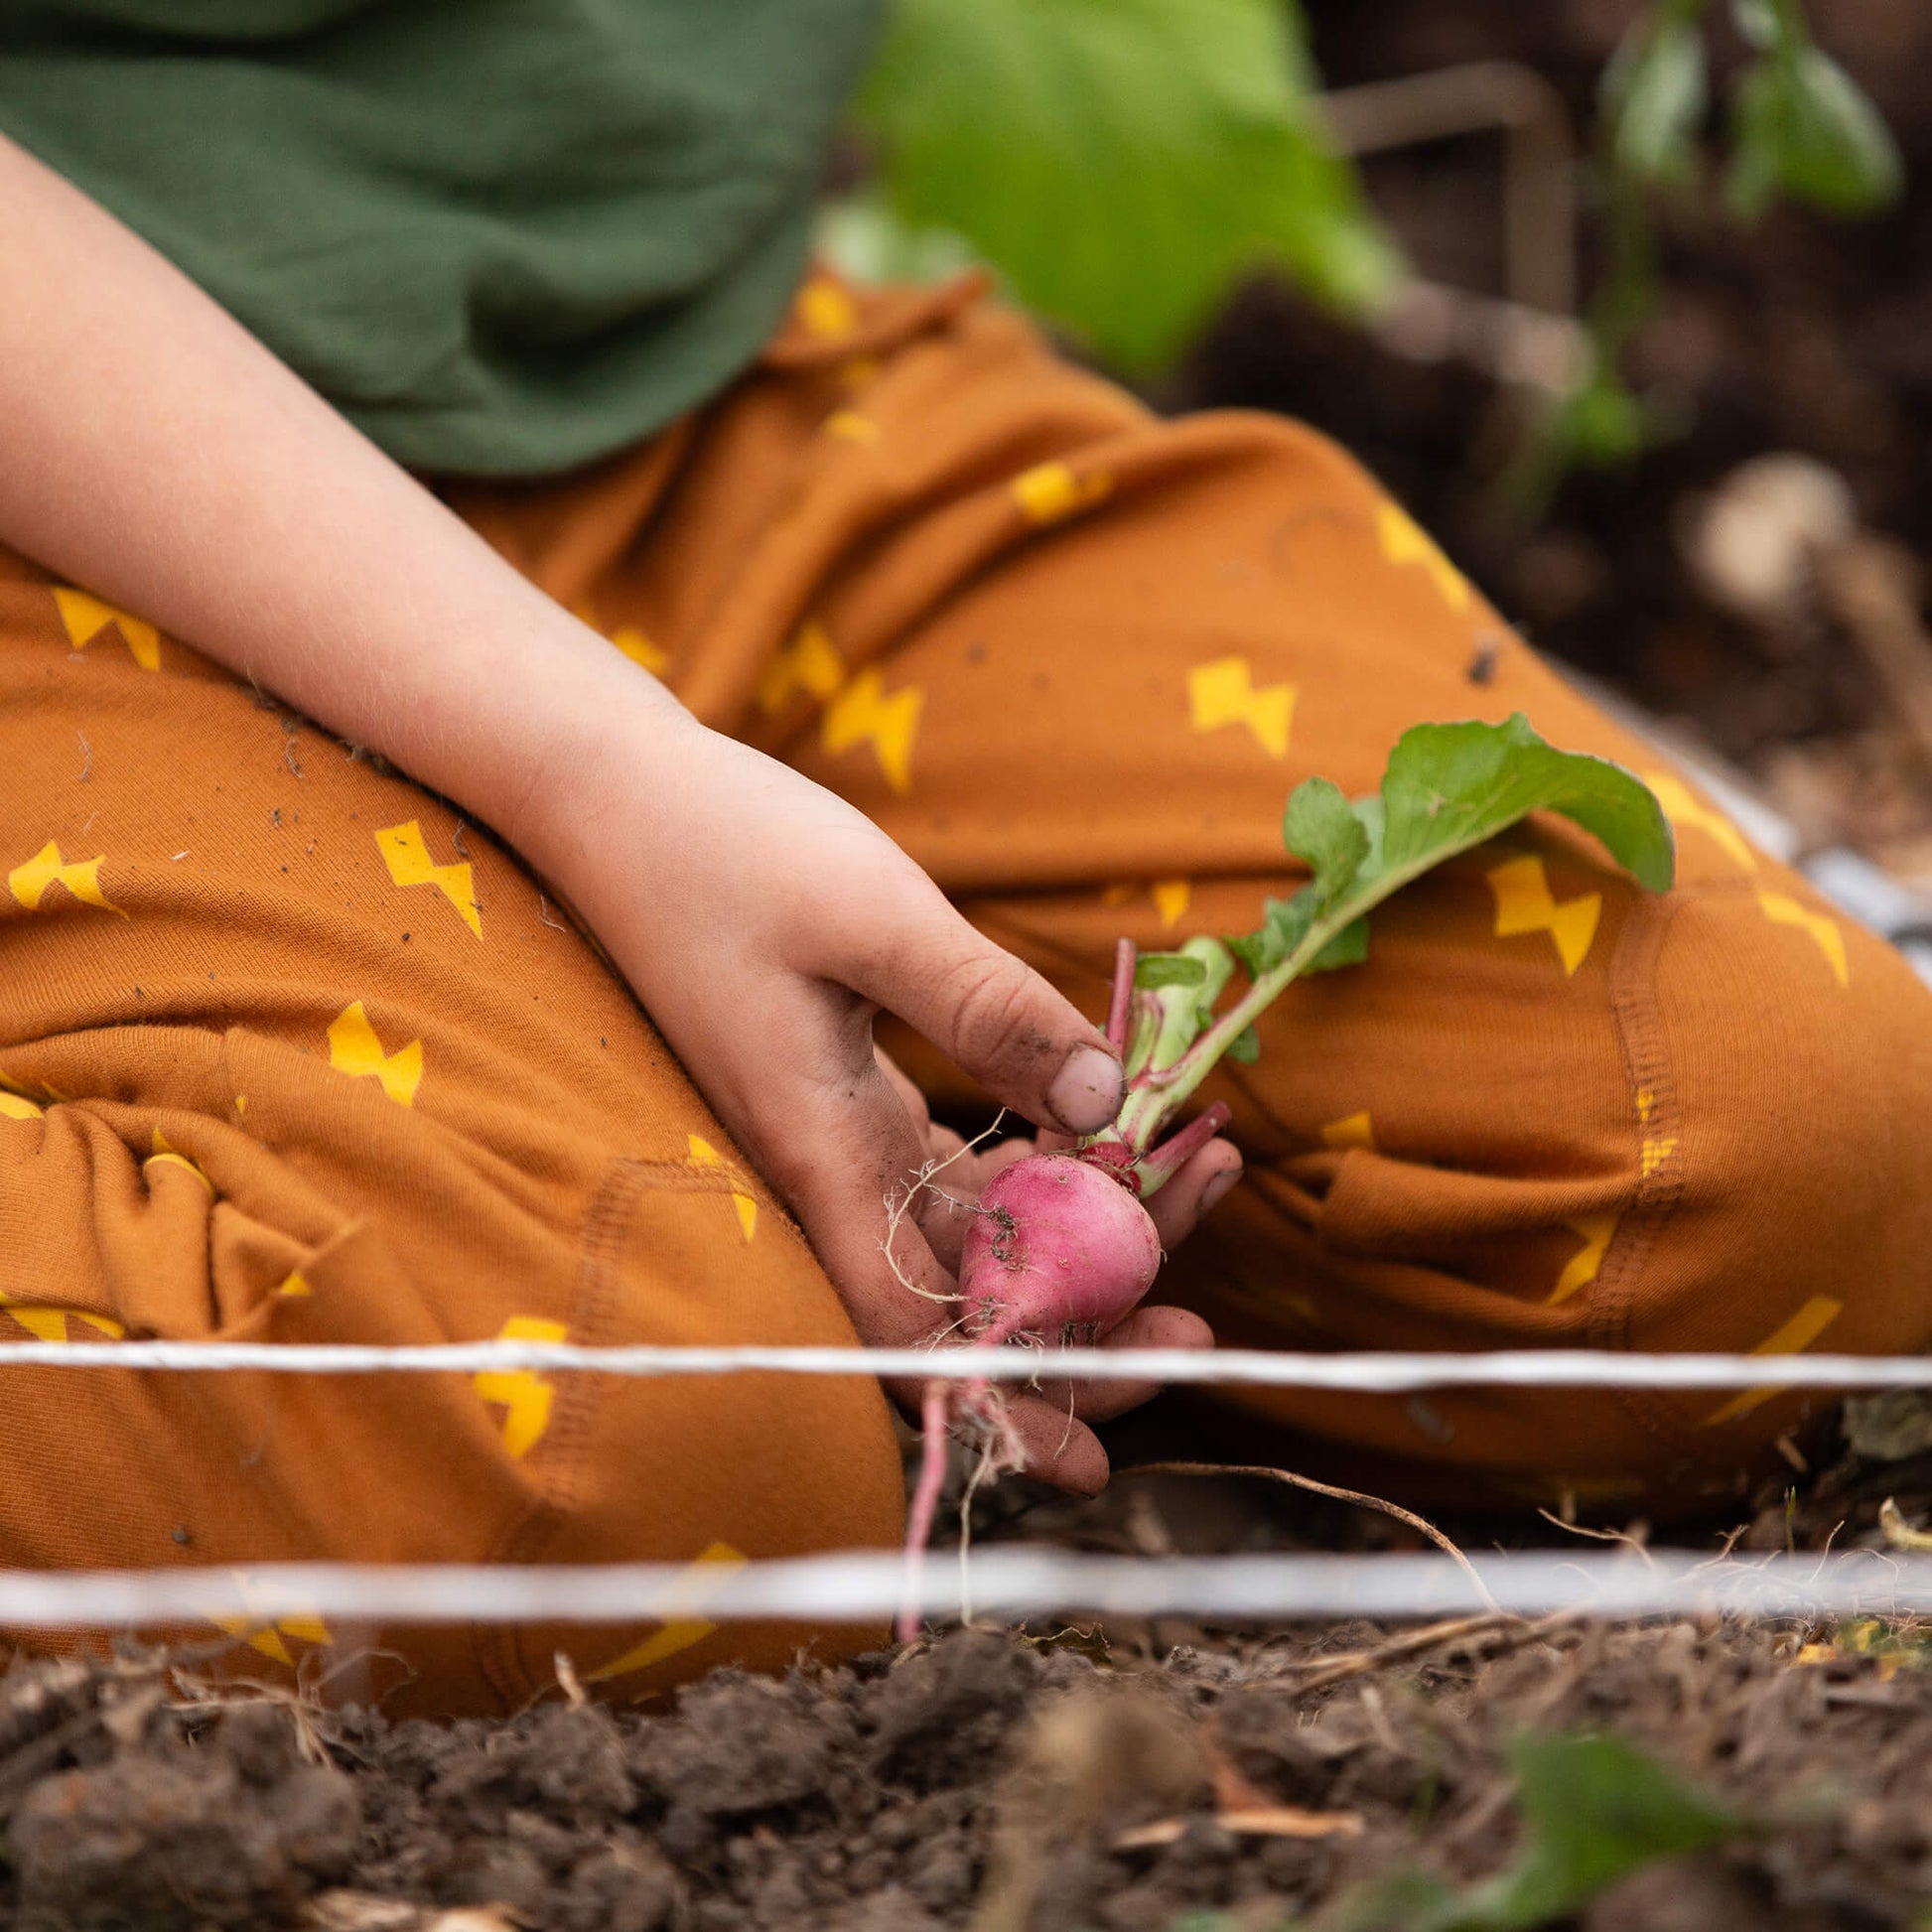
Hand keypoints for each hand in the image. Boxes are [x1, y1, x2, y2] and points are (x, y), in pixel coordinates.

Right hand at [526, 704, 1229, 1492]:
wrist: (614, 801)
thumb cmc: (726, 850)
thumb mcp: (876, 918)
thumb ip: (992, 1012)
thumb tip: (1107, 1107)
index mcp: (821, 1154)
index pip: (911, 1333)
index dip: (998, 1406)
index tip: (1092, 1460)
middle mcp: (827, 1168)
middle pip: (961, 1301)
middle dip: (1081, 1325)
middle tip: (1195, 1323)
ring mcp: (836, 1135)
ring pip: (972, 1231)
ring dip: (1082, 1227)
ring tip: (1198, 1178)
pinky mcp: (846, 1094)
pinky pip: (952, 1169)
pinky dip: (1036, 1163)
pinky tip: (1106, 1126)